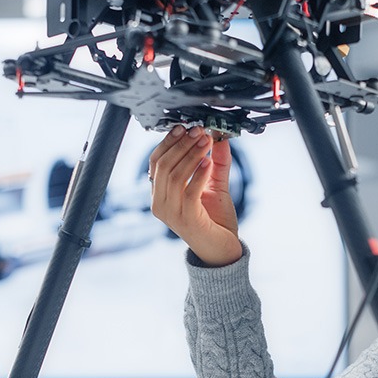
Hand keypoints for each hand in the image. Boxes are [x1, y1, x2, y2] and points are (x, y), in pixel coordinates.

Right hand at [148, 125, 241, 266]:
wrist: (222, 251)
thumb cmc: (215, 222)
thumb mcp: (214, 186)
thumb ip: (217, 162)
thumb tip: (220, 137)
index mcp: (160, 194)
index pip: (156, 162)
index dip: (169, 142)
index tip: (185, 127)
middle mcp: (160, 204)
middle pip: (164, 165)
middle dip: (182, 144)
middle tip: (198, 131)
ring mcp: (171, 213)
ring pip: (175, 175)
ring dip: (191, 155)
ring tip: (206, 142)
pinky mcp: (187, 219)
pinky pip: (189, 191)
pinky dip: (199, 174)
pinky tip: (209, 161)